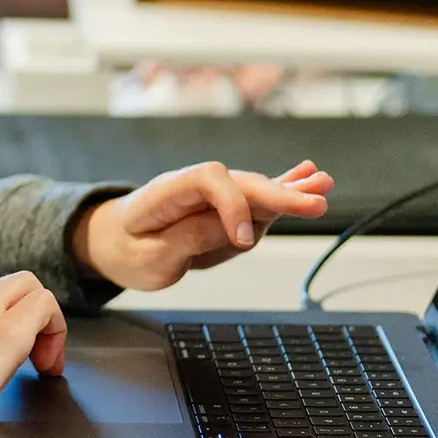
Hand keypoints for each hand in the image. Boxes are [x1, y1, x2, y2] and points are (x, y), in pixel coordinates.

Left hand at [75, 159, 333, 291]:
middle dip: (277, 193)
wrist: (114, 241)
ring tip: (323, 187)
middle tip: (314, 203)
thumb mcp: (148, 258)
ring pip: (254, 189)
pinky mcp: (225, 209)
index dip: (232, 204)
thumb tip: (231, 229)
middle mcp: (193, 186)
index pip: (206, 180)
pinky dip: (283, 191)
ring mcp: (212, 196)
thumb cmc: (127, 249)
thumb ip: (186, 241)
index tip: (244, 239)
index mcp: (166, 193)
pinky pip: (257, 199)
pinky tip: (311, 178)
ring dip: (290, 190)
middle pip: (240, 182)